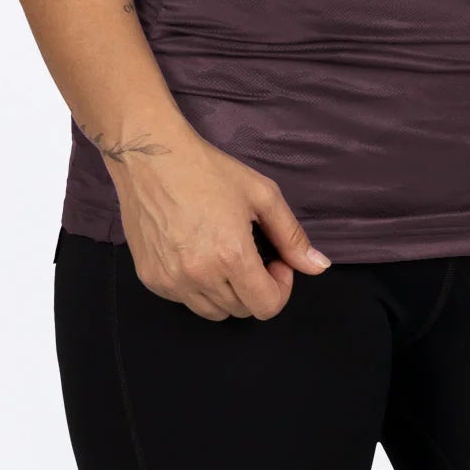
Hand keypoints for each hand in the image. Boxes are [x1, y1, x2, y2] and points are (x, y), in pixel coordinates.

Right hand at [109, 127, 331, 320]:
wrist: (150, 158)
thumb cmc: (209, 171)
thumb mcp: (261, 195)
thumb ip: (291, 236)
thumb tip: (319, 267)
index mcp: (230, 256)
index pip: (266, 306)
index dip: (281, 288)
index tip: (276, 261)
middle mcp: (199, 276)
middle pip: (242, 311)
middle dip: (255, 287)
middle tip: (251, 253)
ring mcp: (171, 281)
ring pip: (213, 312)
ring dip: (228, 292)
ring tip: (223, 254)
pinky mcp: (151, 279)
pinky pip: (185, 300)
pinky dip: (198, 287)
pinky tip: (196, 253)